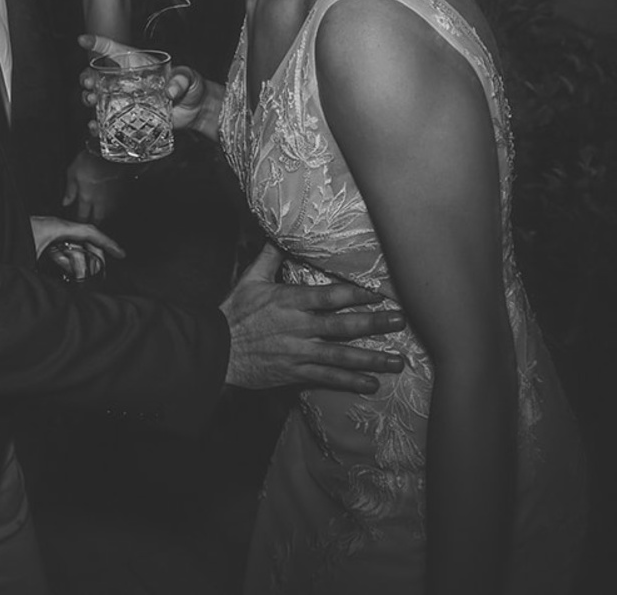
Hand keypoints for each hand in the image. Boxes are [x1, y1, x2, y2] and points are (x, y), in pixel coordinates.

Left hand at [30, 216, 125, 283]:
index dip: (107, 242)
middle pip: (83, 240)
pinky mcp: (41, 238)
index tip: (121, 253)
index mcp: (56, 227)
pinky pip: (60, 248)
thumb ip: (49, 272)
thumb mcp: (31, 256)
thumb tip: (63, 292)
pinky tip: (71, 272)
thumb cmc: (10, 240)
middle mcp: (54, 227)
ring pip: (72, 245)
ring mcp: (48, 232)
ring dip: (81, 260)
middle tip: (104, 273)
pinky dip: (67, 259)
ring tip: (89, 276)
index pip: (89, 232)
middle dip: (95, 256)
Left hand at [61, 151, 126, 224]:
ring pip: (109, 213)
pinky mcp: (123, 192)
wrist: (111, 151)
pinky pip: (118, 205)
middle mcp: (100, 201)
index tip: (79, 224)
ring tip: (102, 217)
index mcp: (86, 197)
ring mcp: (113, 197)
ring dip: (105, 216)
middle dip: (95, 223)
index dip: (80, 222)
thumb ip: (70, 190)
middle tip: (92, 225)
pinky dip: (113, 207)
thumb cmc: (91, 159)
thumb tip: (65, 203)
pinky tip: (112, 204)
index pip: (83, 216)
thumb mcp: (72, 172)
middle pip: (98, 219)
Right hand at [77, 35, 216, 141]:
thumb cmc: (192, 87)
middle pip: (99, 75)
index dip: (97, 43)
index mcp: (138, 64)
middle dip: (87, 77)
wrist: (196, 110)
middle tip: (89, 84)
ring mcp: (126, 100)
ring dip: (89, 98)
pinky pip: (109, 120)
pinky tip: (95, 126)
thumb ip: (181, 80)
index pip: (114, 50)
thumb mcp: (188, 77)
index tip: (82, 40)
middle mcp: (128, 80)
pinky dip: (98, 124)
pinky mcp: (129, 118)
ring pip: (99, 97)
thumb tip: (170, 91)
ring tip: (91, 101)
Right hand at [220, 243, 406, 392]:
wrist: (215, 351)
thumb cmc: (234, 312)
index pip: (329, 295)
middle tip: (401, 321)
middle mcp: (299, 327)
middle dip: (375, 323)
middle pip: (343, 325)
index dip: (356, 294)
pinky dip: (350, 382)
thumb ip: (270, 256)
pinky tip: (372, 384)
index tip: (380, 293)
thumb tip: (279, 231)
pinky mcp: (295, 373)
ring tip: (397, 361)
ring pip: (342, 356)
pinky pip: (327, 378)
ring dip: (371, 358)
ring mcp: (299, 353)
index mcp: (290, 301)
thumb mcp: (250, 279)